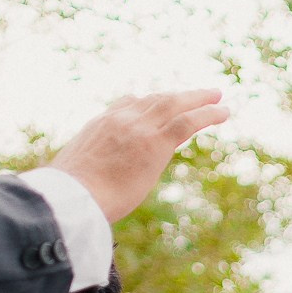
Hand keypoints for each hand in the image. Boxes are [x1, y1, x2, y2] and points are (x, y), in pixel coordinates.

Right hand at [47, 90, 229, 221]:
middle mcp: (120, 120)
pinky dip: (207, 114)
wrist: (70, 198)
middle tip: (197, 93)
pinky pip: (187, 122)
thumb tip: (86, 187)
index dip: (146, 102)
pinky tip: (223, 112)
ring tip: (216, 96)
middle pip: (154, 100)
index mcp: (99, 126)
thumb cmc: (68, 198)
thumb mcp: (74, 176)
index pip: (126, 105)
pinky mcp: (154, 144)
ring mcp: (138, 129)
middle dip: (177, 95)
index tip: (157, 102)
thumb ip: (87, 172)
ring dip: (197, 99)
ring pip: (174, 104)